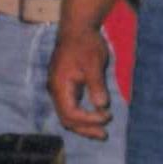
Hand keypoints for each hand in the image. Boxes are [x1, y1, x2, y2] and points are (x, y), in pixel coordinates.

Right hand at [48, 25, 113, 140]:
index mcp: (60, 85)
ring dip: (84, 124)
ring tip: (101, 131)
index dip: (88, 120)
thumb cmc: (85, 43)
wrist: (77, 28)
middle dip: (85, 128)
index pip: (71, 113)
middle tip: (104, 135)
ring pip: (67, 114)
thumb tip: (101, 105)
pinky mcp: (65, 85)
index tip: (106, 116)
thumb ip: (96, 84)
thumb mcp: (94, 63)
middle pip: (66, 118)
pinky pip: (70, 107)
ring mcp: (59, 88)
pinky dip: (82, 115)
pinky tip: (95, 116)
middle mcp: (56, 89)